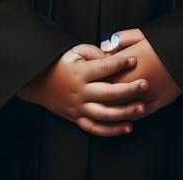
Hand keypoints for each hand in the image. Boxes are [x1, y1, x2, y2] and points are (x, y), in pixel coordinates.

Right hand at [17, 44, 148, 135]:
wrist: (38, 82)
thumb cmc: (60, 64)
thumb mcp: (74, 51)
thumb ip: (94, 53)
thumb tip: (112, 57)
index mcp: (80, 73)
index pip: (103, 68)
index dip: (120, 63)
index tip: (134, 59)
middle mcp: (80, 92)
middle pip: (108, 93)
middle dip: (129, 89)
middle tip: (145, 84)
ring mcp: (79, 108)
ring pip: (104, 114)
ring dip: (124, 112)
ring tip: (141, 108)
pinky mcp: (77, 119)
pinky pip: (96, 128)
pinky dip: (112, 130)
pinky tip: (128, 127)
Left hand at [102, 29, 181, 116]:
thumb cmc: (166, 41)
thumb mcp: (142, 33)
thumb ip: (121, 39)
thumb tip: (105, 47)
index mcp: (130, 60)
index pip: (103, 71)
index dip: (96, 72)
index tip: (92, 71)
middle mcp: (136, 79)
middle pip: (109, 89)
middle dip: (100, 89)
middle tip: (95, 88)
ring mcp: (147, 93)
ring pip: (121, 105)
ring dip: (112, 104)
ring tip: (106, 101)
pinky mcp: (158, 102)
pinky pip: (137, 112)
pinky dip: (128, 112)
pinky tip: (124, 110)